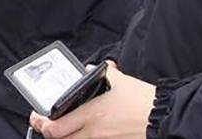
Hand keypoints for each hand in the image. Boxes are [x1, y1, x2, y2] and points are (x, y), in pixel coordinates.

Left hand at [29, 62, 155, 138]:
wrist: (165, 118)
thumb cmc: (144, 101)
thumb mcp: (121, 81)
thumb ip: (103, 73)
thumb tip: (90, 68)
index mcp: (92, 114)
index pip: (56, 127)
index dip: (41, 123)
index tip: (37, 116)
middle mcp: (94, 132)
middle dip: (49, 132)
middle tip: (45, 123)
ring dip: (66, 136)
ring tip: (62, 127)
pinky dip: (82, 138)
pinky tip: (82, 130)